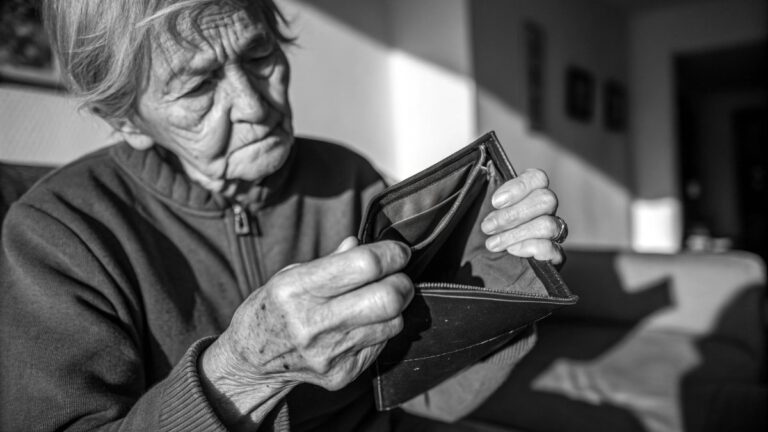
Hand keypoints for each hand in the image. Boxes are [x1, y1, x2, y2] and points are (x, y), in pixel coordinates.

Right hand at [199, 237, 412, 427]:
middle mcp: (313, 323)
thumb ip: (331, 261)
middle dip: (402, 282)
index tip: (398, 251)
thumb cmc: (274, 308)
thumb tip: (362, 243)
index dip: (391, 254)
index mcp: (297, 289)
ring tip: (379, 300)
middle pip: (387, 298)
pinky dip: (380, 329)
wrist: (253, 360)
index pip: (364, 265)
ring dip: (395, 307)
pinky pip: (381, 344)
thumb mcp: (290, 275)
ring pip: (392, 323)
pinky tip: (361, 325)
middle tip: (398, 277)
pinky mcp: (342, 374)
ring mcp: (329, 353)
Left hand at [480, 169, 565, 265]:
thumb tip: (486, 174)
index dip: (519, 187)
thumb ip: (486, 194)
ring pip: (548, 225)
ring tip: (492, 243)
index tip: (495, 202)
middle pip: (546, 200)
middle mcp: (546, 210)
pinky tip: (512, 250)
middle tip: (487, 226)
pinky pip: (554, 250)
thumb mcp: (482, 209)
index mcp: (531, 192)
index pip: (538, 178)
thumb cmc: (486, 229)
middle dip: (513, 215)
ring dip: (516, 234)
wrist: (483, 262)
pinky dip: (532, 248)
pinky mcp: (554, 256)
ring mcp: (553, 232)